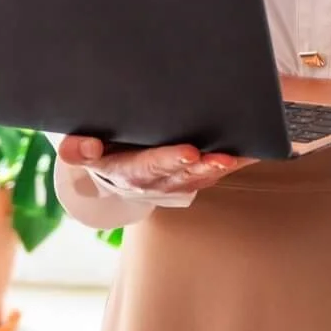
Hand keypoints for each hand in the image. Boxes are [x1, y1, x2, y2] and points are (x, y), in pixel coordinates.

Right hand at [57, 136, 249, 200]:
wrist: (112, 164)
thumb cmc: (101, 148)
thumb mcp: (82, 149)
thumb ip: (78, 149)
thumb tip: (85, 148)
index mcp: (124, 171)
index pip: (146, 167)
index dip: (168, 160)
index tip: (190, 152)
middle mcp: (152, 182)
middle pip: (178, 174)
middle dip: (200, 166)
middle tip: (219, 157)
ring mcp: (174, 182)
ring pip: (200, 177)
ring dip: (220, 168)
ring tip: (237, 156)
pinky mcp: (192, 177)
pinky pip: (214, 173)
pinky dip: (234, 163)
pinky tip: (252, 150)